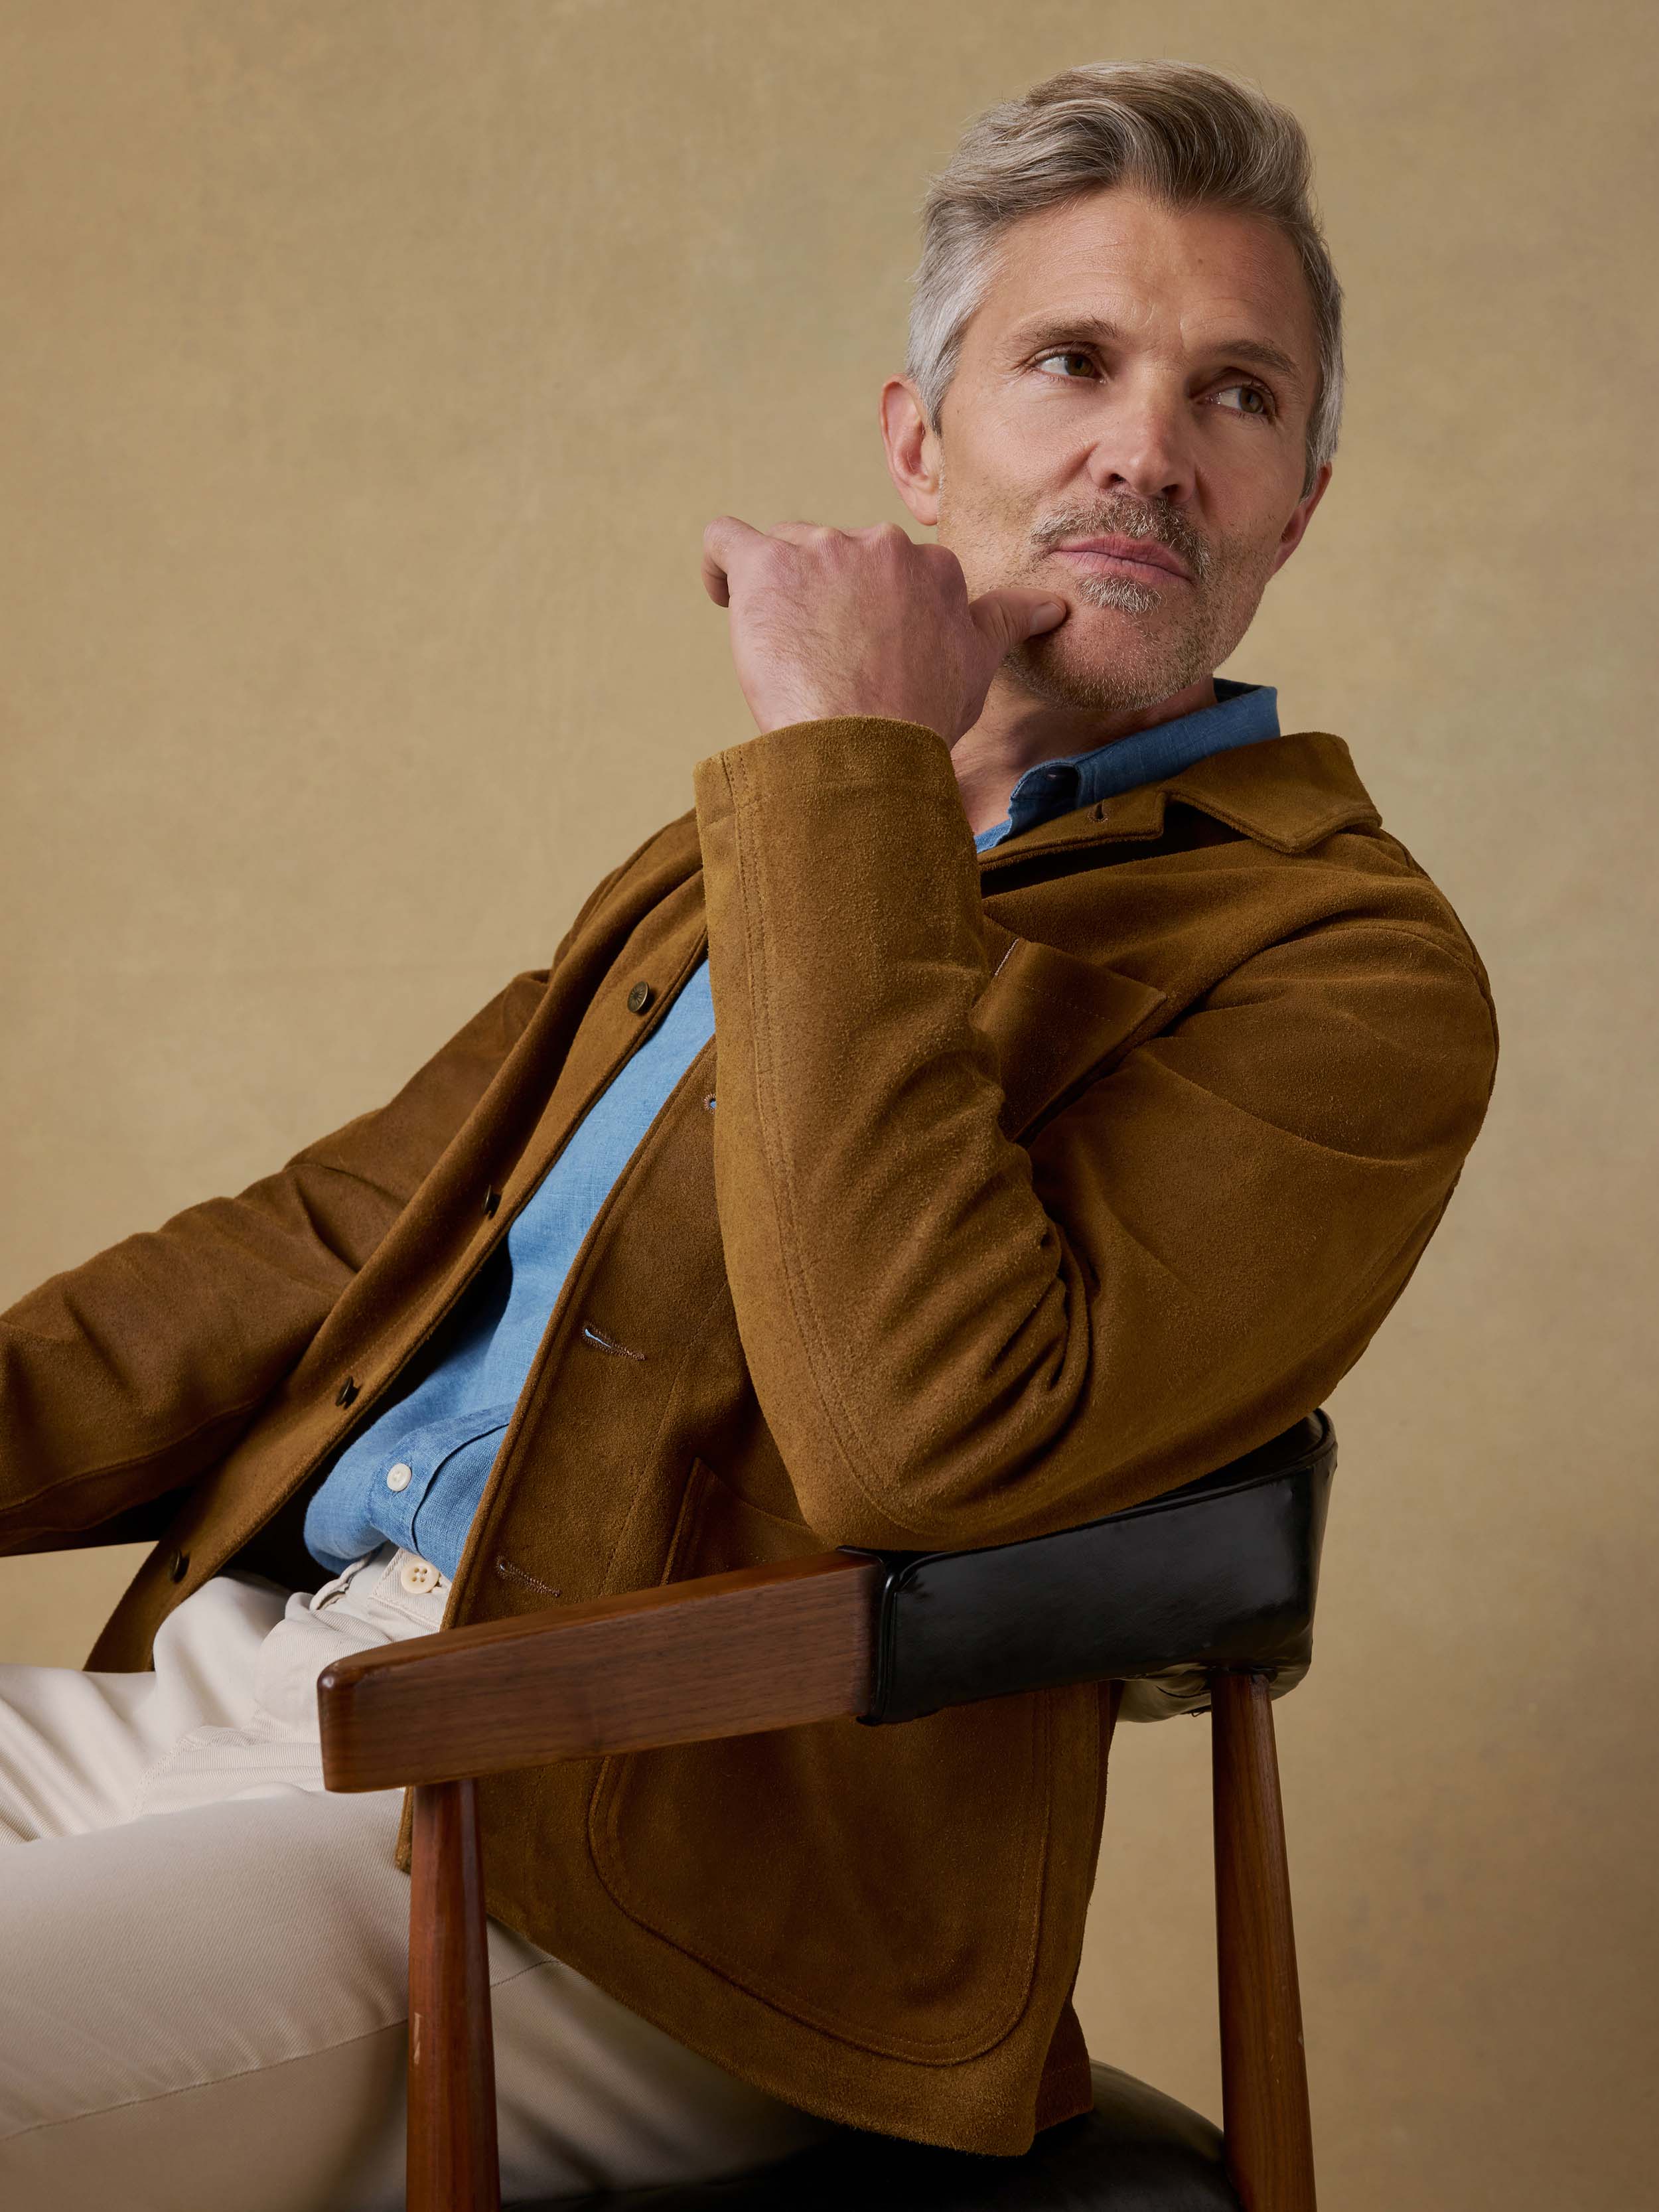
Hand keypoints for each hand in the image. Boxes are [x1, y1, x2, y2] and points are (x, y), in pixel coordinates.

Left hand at [701, 518, 1065, 743]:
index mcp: (932, 568)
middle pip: (839, 557)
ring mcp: (823, 550)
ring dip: (782, 592)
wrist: (864, 744)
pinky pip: (727, 540)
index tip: (865, 650)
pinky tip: (723, 596)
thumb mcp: (977, 666)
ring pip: (788, 551)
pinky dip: (720, 564)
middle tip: (825, 664)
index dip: (874, 610)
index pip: (892, 571)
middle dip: (828, 600)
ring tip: (781, 651)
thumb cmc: (919, 717)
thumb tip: (1053, 605)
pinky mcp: (766, 565)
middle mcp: (882, 546)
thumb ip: (1005, 623)